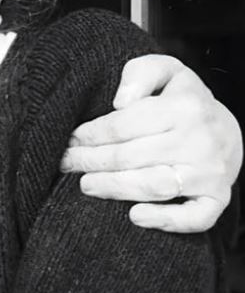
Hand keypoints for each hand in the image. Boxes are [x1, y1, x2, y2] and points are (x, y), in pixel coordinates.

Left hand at [62, 54, 241, 232]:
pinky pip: (195, 218)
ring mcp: (211, 173)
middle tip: (66, 163)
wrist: (227, 129)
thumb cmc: (182, 99)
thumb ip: (140, 75)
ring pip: (154, 185)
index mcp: (184, 108)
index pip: (124, 125)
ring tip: (86, 185)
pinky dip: (165, 221)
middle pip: (131, 156)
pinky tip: (134, 216)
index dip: (91, 134)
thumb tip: (121, 102)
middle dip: (91, 161)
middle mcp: (200, 141)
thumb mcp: (164, 71)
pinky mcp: (218, 198)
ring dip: (114, 187)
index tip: (71, 139)